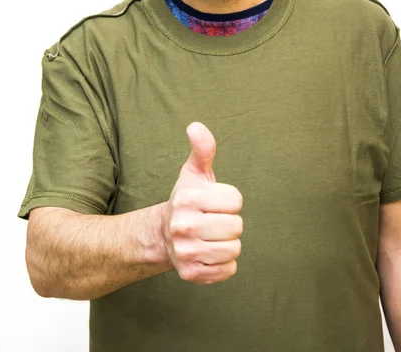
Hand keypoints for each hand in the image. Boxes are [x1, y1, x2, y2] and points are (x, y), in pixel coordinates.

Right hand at [162, 121, 242, 284]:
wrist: (163, 235)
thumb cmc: (187, 200)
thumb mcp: (194, 173)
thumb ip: (202, 149)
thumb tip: (195, 126)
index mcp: (187, 198)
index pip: (236, 201)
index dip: (230, 200)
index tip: (215, 202)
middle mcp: (183, 226)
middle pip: (236, 226)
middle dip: (229, 222)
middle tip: (213, 221)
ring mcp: (186, 252)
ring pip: (234, 249)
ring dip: (228, 243)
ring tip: (211, 236)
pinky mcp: (191, 274)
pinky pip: (228, 270)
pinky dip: (224, 263)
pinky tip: (209, 252)